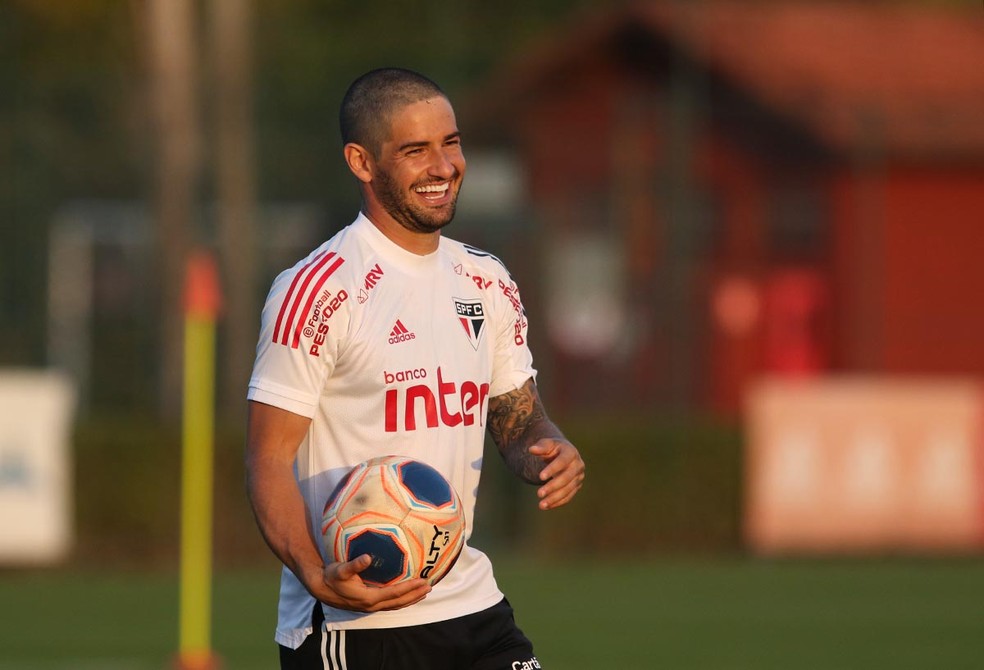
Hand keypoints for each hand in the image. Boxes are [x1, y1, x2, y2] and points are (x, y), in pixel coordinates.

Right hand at [317, 554, 431, 611]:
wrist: (322, 588)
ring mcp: (371, 606)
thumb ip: (354, 565)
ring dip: (411, 599)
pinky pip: (391, 604)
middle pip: (399, 602)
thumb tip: (367, 558)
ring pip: (396, 605)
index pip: (394, 594)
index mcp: (368, 598)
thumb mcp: (341, 569)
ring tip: (425, 592)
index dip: (410, 588)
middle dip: (415, 594)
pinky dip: (402, 600)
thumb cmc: (332, 576)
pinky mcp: (370, 604)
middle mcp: (372, 605)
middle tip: (430, 586)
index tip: (423, 581)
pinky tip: (409, 594)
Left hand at [529, 439, 584, 509]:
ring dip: (554, 498)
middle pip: (566, 478)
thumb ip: (540, 447)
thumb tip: (532, 449)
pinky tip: (546, 506)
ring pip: (568, 490)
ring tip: (541, 505)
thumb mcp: (546, 444)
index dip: (552, 469)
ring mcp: (578, 477)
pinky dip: (557, 502)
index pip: (562, 461)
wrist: (562, 454)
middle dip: (553, 486)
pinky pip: (568, 496)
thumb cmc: (552, 449)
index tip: (540, 477)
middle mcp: (578, 465)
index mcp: (571, 452)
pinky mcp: (576, 486)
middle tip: (539, 494)